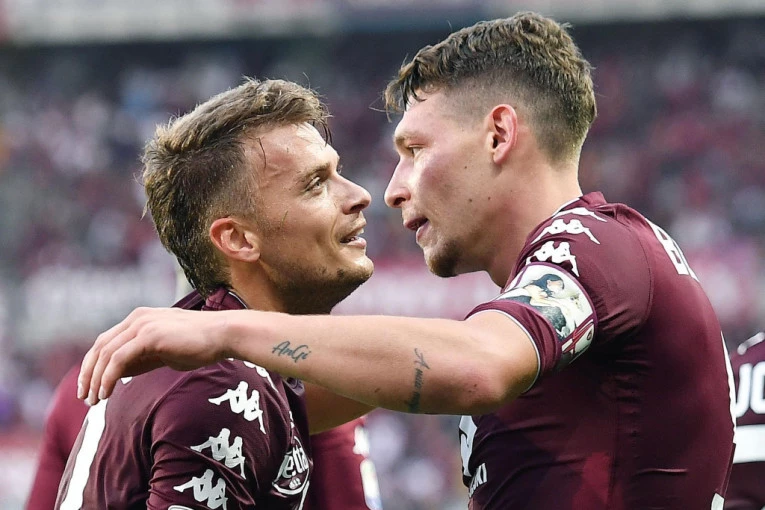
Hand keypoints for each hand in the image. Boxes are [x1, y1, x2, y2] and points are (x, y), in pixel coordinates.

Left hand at [77, 307, 229, 405]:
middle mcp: (137, 319)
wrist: (222, 335)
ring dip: (96, 379)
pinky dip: (108, 378)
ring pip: (106, 354)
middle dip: (88, 373)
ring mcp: (142, 325)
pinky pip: (119, 359)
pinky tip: (106, 393)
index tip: (89, 386)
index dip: (93, 365)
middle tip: (84, 397)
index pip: (106, 341)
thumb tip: (121, 373)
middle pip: (100, 346)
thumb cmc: (200, 344)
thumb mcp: (165, 351)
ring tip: (94, 400)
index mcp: (139, 319)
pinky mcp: (149, 336)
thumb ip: (143, 357)